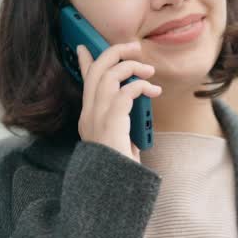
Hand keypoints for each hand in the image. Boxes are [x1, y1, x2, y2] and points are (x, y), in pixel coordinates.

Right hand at [76, 41, 160, 162]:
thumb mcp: (121, 141)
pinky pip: (125, 91)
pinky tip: (152, 91)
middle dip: (115, 52)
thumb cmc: (120, 169)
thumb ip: (123, 122)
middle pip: (97, 70)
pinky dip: (140, 86)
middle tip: (134, 48)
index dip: (85, 62)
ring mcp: (97, 117)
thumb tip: (134, 102)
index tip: (85, 47)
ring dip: (132, 66)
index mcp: (88, 118)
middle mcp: (89, 114)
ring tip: (149, 71)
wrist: (113, 191)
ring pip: (109, 74)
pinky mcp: (110, 121)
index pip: (84, 83)